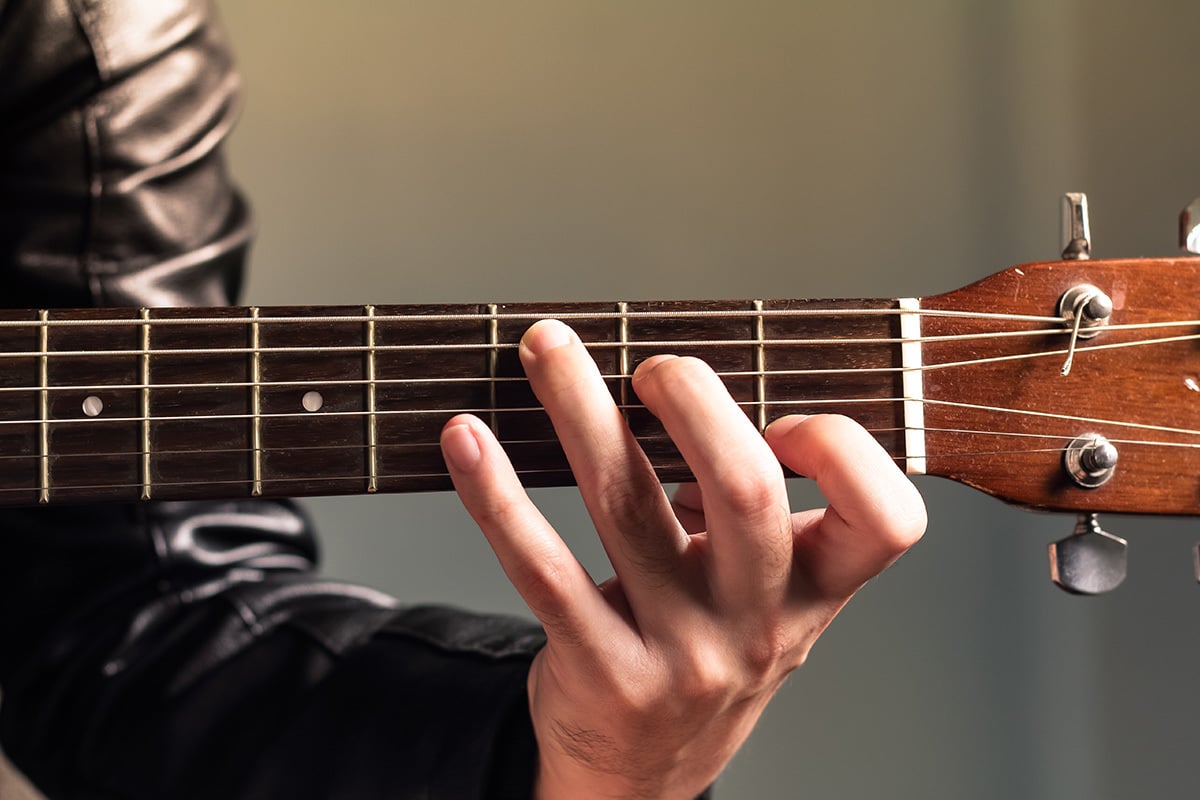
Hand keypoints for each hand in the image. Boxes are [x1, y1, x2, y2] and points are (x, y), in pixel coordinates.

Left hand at [440, 320, 925, 798]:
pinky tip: (466, 440)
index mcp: (813, 594)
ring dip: (578, 406)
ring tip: (546, 350)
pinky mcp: (602, 670)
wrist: (644, 773)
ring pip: (626, 504)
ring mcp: (681, 654)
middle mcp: (757, 626)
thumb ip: (760, 515)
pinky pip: (541, 567)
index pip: (884, 518)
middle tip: (650, 366)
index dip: (839, 451)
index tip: (779, 420)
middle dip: (694, 398)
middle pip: (746, 488)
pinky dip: (496, 493)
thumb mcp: (765, 599)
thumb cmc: (708, 655)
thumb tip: (691, 395)